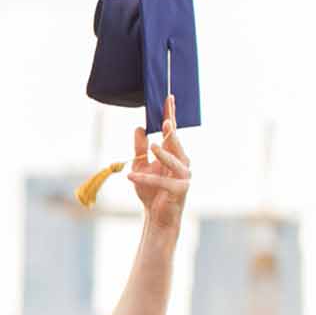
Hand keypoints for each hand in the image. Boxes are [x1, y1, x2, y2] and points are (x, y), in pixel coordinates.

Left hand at [128, 95, 190, 231]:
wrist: (156, 216)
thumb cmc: (151, 190)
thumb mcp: (140, 165)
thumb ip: (139, 148)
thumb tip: (138, 127)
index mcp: (174, 155)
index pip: (171, 132)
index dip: (170, 115)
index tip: (168, 98)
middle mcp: (182, 163)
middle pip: (176, 143)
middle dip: (171, 132)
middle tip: (165, 120)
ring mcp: (184, 177)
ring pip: (175, 162)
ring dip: (164, 154)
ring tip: (153, 146)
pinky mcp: (180, 190)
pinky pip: (161, 182)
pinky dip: (145, 179)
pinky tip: (131, 176)